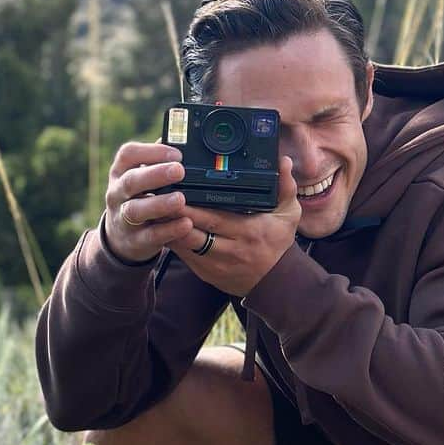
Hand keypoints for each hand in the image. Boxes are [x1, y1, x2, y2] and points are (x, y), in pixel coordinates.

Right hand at [104, 142, 192, 262]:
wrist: (121, 237)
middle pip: (131, 181)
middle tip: (179, 170)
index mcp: (121, 172)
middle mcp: (118, 193)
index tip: (177, 153)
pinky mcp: (134, 240)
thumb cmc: (139, 197)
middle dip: (155, 175)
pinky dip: (168, 230)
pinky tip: (185, 224)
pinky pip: (150, 235)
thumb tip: (183, 141)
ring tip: (180, 199)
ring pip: (136, 210)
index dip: (151, 151)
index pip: (128, 154)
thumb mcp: (142, 177)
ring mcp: (123, 218)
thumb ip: (159, 161)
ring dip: (159, 204)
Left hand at [168, 156, 300, 295]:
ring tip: (155, 209)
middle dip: (174, 214)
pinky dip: (172, 240)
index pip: (216, 218)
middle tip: (158, 195)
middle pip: (194, 231)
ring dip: (168, 228)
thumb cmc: (278, 243)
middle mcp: (231, 249)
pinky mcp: (205, 272)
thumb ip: (285, 187)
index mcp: (250, 232)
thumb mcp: (288, 215)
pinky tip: (162, 226)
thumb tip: (283, 161)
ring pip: (184, 245)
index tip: (178, 191)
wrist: (276, 283)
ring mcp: (215, 264)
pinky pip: (183, 255)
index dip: (194, 207)